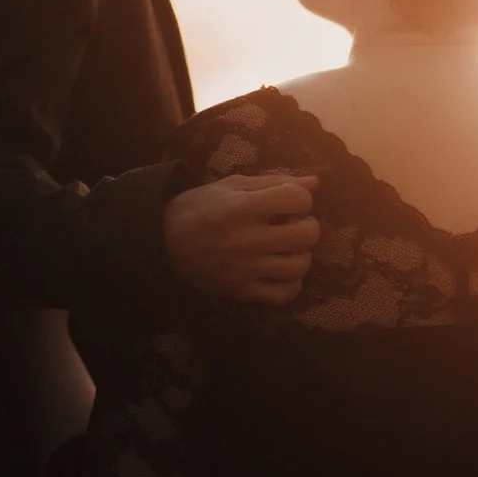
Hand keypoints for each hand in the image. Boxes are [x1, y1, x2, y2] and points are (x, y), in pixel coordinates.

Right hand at [163, 171, 318, 307]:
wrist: (162, 241)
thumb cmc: (199, 207)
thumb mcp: (232, 185)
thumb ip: (274, 182)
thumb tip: (315, 183)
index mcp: (242, 207)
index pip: (298, 199)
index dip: (299, 198)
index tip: (287, 202)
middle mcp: (247, 239)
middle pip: (306, 234)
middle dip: (306, 225)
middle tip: (291, 225)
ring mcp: (245, 268)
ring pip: (299, 266)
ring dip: (300, 254)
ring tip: (287, 249)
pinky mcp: (241, 291)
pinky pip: (284, 295)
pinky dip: (291, 284)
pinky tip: (281, 272)